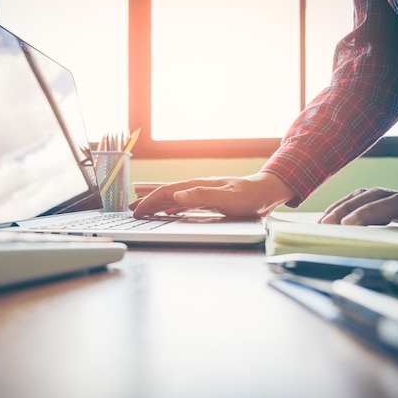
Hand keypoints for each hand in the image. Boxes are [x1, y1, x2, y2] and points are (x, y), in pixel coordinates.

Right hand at [129, 172, 294, 218]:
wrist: (266, 192)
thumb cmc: (249, 195)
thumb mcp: (226, 198)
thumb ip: (201, 196)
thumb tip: (176, 196)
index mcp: (197, 186)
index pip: (166, 192)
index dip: (149, 202)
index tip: (137, 212)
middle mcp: (196, 188)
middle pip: (166, 194)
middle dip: (147, 202)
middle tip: (132, 211)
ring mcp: (201, 193)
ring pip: (173, 199)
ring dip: (157, 205)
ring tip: (144, 211)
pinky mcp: (208, 200)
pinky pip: (183, 204)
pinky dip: (171, 208)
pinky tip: (169, 212)